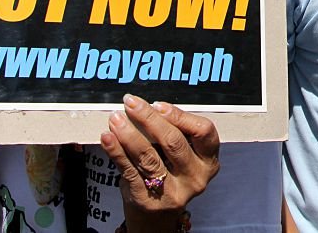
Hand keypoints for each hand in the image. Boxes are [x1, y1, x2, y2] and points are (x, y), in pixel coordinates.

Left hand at [101, 95, 219, 229]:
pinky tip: (108, 138)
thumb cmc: (171, 174)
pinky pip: (129, 170)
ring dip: (129, 134)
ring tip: (116, 119)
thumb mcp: (183, 153)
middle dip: (149, 118)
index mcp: (208, 161)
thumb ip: (174, 132)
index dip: (180, 116)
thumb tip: (148, 107)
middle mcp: (194, 177)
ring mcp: (172, 192)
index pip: (203, 131)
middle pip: (173, 141)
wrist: (157, 214)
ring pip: (149, 156)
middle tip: (132, 104)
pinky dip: (116, 152)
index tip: (158, 105)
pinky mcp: (147, 200)